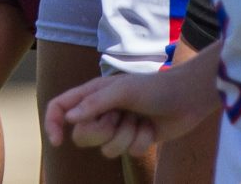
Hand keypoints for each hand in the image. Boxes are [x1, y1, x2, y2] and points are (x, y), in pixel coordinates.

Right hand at [45, 64, 211, 156]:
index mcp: (93, 94)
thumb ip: (95, 103)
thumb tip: (70, 118)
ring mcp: (118, 127)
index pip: (60, 108)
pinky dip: (141, 141)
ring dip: (126, 136)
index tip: (57, 141)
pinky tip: (151, 128)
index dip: (53, 124)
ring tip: (140, 119)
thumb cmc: (155, 87)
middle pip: (83, 136)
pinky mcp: (134, 140)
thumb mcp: (123, 90)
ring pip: (106, 149)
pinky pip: (128, 153)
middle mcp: (102, 111)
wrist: (187, 97)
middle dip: (101, 132)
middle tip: (118, 117)